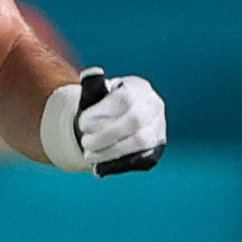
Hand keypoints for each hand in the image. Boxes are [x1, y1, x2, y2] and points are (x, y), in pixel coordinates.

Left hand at [40, 67, 164, 174]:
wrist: (109, 124)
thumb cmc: (100, 107)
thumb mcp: (94, 94)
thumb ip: (92, 86)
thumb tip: (91, 73)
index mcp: (139, 88)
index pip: (125, 99)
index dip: (101, 114)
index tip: (82, 123)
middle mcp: (154, 106)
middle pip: (134, 122)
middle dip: (105, 135)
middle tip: (85, 142)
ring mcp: (159, 128)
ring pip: (140, 142)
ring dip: (110, 152)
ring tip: (88, 155)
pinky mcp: (156, 148)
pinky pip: (142, 159)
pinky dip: (119, 165)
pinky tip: (100, 168)